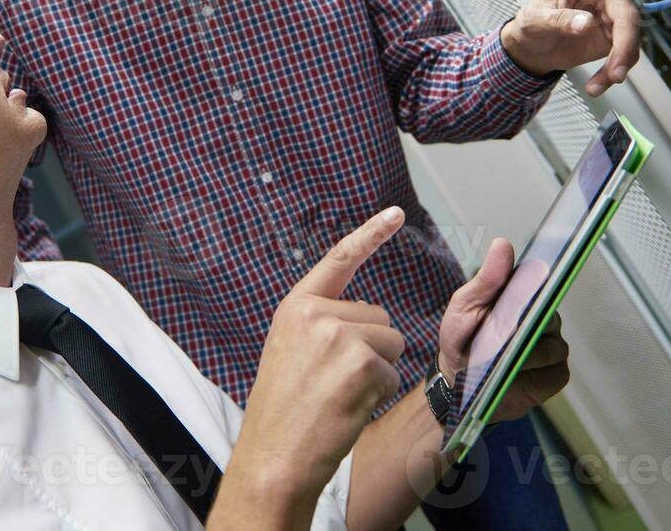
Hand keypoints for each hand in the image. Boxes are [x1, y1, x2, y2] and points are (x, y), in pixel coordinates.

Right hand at [223, 208, 406, 518]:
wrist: (274, 456)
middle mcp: (317, 313)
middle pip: (378, 317)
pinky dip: (377, 394)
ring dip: (376, 372)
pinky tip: (347, 407)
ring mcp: (340, 336)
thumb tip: (366, 318)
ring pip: (390, 343)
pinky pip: (392, 373)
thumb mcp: (288, 351)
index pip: (339, 259)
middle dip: (371, 349)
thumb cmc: (283, 412)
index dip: (370, 234)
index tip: (396, 213)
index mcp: (296, 306)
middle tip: (334, 383)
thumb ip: (319, 325)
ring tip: (339, 395)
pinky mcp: (362, 363)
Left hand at [435, 238, 569, 423]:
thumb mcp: (466, 304)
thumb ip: (487, 278)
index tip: (523, 296)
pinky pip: (552, 375)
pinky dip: (529, 380)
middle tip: (495, 340)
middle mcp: (545, 319)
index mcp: (526, 297)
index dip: (536, 289)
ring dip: (521, 358)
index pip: (543, 285)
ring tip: (496, 363)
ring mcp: (554, 347)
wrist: (459, 380)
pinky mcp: (556, 375)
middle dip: (520, 331)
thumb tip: (502, 244)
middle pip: (546, 320)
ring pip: (549, 349)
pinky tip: (511, 380)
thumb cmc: (463, 338)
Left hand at [500, 0, 670, 94]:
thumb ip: (559, 19)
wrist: (531, 50)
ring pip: (630, 38)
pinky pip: (623, 54)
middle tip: (617, 71)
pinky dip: (613, 72)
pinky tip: (597, 85)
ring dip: (619, 63)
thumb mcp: (535, 19)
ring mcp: (611, 17)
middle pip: (628, 14)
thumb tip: (585, 23)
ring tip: (600, 84)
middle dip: (625, 44)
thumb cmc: (532, 23)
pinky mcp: (613, 39)